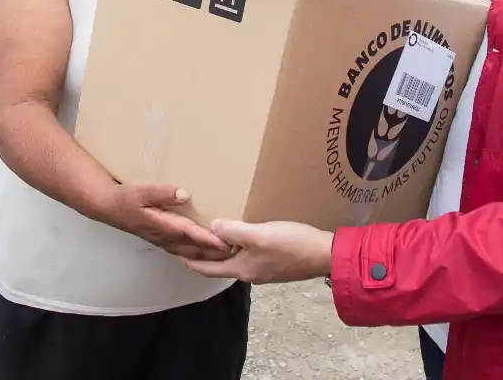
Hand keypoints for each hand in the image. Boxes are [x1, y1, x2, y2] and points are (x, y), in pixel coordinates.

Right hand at [102, 183, 234, 260]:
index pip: (190, 234)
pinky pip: (185, 251)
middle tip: (238, 251)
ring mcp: (164, 241)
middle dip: (215, 252)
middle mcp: (166, 237)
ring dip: (209, 255)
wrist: (109, 207)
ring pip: (191, 252)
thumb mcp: (142, 190)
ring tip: (229, 255)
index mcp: (163, 225)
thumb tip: (185, 195)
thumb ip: (163, 193)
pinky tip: (208, 254)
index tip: (227, 242)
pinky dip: (198, 254)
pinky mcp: (163, 240)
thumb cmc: (126, 197)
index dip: (209, 239)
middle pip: (195, 248)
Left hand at [182, 220, 333, 283]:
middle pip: (222, 265)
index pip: (209, 269)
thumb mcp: (258, 235)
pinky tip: (243, 235)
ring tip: (215, 235)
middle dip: (206, 254)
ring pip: (237, 260)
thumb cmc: (291, 245)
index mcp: (242, 269)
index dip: (191, 262)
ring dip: (224, 250)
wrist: (325, 255)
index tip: (176, 255)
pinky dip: (240, 247)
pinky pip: (251, 255)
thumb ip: (233, 231)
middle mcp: (251, 273)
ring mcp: (265, 269)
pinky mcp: (277, 263)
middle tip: (192, 241)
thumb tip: (211, 228)